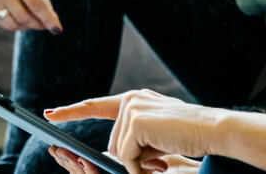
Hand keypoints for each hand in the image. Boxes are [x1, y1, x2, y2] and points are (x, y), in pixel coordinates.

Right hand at [0, 0, 60, 32]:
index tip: (58, 30)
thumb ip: (44, 1)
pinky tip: (20, 15)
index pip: (35, 4)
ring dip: (26, 26)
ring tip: (33, 19)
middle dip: (38, 24)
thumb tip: (52, 25)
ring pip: (11, 24)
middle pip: (23, 16)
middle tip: (45, 23)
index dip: (47, 18)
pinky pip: (2, 23)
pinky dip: (15, 24)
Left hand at [45, 90, 228, 173]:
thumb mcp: (157, 136)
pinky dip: (140, 166)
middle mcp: (130, 100)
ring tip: (166, 154)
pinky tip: (161, 158)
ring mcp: (131, 108)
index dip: (72, 111)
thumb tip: (112, 154)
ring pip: (119, 151)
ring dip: (139, 163)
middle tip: (161, 158)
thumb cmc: (191, 134)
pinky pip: (126, 156)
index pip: (96, 106)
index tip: (50, 114)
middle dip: (132, 158)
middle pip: (114, 143)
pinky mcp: (135, 121)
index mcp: (134, 100)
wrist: (214, 129)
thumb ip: (135, 138)